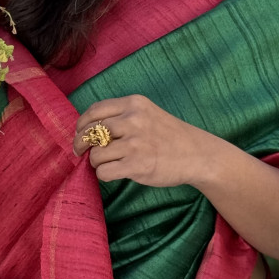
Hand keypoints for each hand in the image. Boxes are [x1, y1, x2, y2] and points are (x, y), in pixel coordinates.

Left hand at [73, 94, 209, 187]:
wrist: (198, 154)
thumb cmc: (169, 136)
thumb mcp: (147, 114)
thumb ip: (122, 116)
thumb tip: (88, 129)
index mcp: (134, 104)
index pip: (95, 110)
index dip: (82, 124)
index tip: (79, 133)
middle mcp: (133, 120)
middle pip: (91, 132)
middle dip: (81, 144)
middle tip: (80, 152)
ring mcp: (135, 143)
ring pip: (96, 154)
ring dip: (96, 162)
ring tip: (105, 164)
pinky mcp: (137, 165)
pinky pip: (104, 171)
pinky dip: (103, 174)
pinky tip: (113, 172)